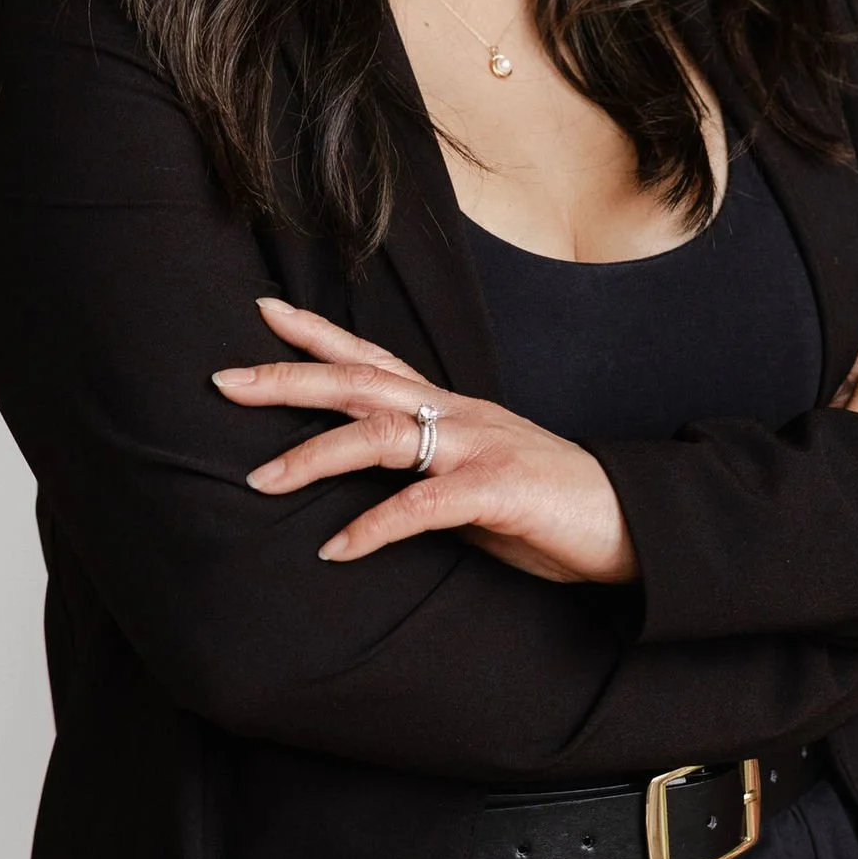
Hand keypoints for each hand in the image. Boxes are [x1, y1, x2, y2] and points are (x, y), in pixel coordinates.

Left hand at [213, 295, 639, 582]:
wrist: (633, 524)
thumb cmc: (549, 506)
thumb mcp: (473, 481)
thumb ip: (424, 473)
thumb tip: (366, 486)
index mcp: (452, 408)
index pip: (374, 358)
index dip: (317, 333)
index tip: (262, 311)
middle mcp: (459, 414)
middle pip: (361, 381)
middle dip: (289, 378)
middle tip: (224, 381)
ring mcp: (480, 446)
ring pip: (383, 434)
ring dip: (315, 456)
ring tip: (260, 481)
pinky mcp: (500, 490)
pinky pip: (424, 505)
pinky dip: (375, 526)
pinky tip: (337, 547)